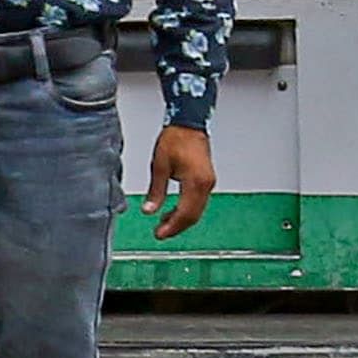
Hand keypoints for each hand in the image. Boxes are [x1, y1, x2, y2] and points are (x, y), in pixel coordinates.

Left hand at [139, 124, 214, 241]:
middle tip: (161, 233)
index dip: (172, 227)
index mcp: (195, 182)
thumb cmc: (175, 139)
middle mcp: (206, 184)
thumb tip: (149, 210)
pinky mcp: (207, 180)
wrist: (188, 123)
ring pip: (197, 210)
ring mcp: (208, 182)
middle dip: (177, 227)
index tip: (159, 234)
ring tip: (164, 223)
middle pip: (193, 215)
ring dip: (181, 219)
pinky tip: (173, 211)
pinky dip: (186, 210)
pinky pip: (198, 201)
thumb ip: (155, 191)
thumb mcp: (159, 166)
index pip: (185, 213)